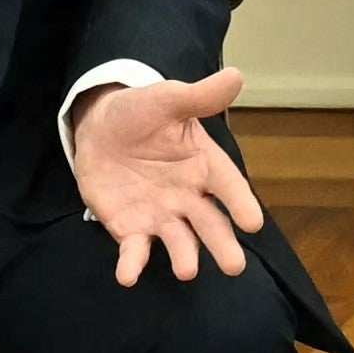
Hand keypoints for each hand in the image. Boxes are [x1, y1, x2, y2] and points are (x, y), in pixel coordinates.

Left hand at [65, 70, 264, 285]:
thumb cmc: (142, 113)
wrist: (100, 127)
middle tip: (234, 267)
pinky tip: (128, 276)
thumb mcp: (168, 99)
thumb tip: (236, 75)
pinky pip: (134, 250)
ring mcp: (160, 216)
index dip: (241, 203)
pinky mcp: (130, 229)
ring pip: (178, 241)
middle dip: (222, 245)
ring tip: (188, 271)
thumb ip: (200, 96)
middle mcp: (188, 197)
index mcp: (204, 165)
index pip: (228, 186)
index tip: (253, 223)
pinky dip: (132, 264)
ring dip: (183, 257)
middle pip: (210, 224)